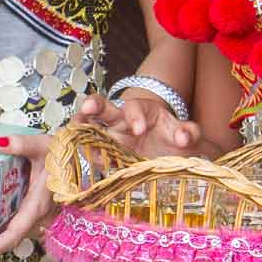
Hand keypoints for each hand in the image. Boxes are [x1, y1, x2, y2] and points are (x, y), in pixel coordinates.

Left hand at [0, 131, 55, 260]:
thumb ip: (16, 144)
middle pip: (10, 236)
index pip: (14, 235)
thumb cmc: (66, 152)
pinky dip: (3, 219)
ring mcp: (40, 213)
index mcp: (38, 205)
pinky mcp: (39, 207)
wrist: (85, 154)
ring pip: (15, 229)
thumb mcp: (40, 145)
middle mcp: (39, 214)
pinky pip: (20, 219)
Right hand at [78, 91, 204, 158]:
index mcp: (143, 111)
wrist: (173, 156)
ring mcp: (112, 138)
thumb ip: (190, 132)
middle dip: (94, 105)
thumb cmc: (177, 139)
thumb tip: (182, 138)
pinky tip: (79, 157)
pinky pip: (92, 152)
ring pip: (91, 127)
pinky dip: (84, 153)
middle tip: (88, 108)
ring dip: (80, 128)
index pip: (135, 107)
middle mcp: (122, 121)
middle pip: (104, 108)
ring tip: (72, 132)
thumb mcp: (188, 134)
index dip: (135, 116)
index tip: (139, 130)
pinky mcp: (107, 156)